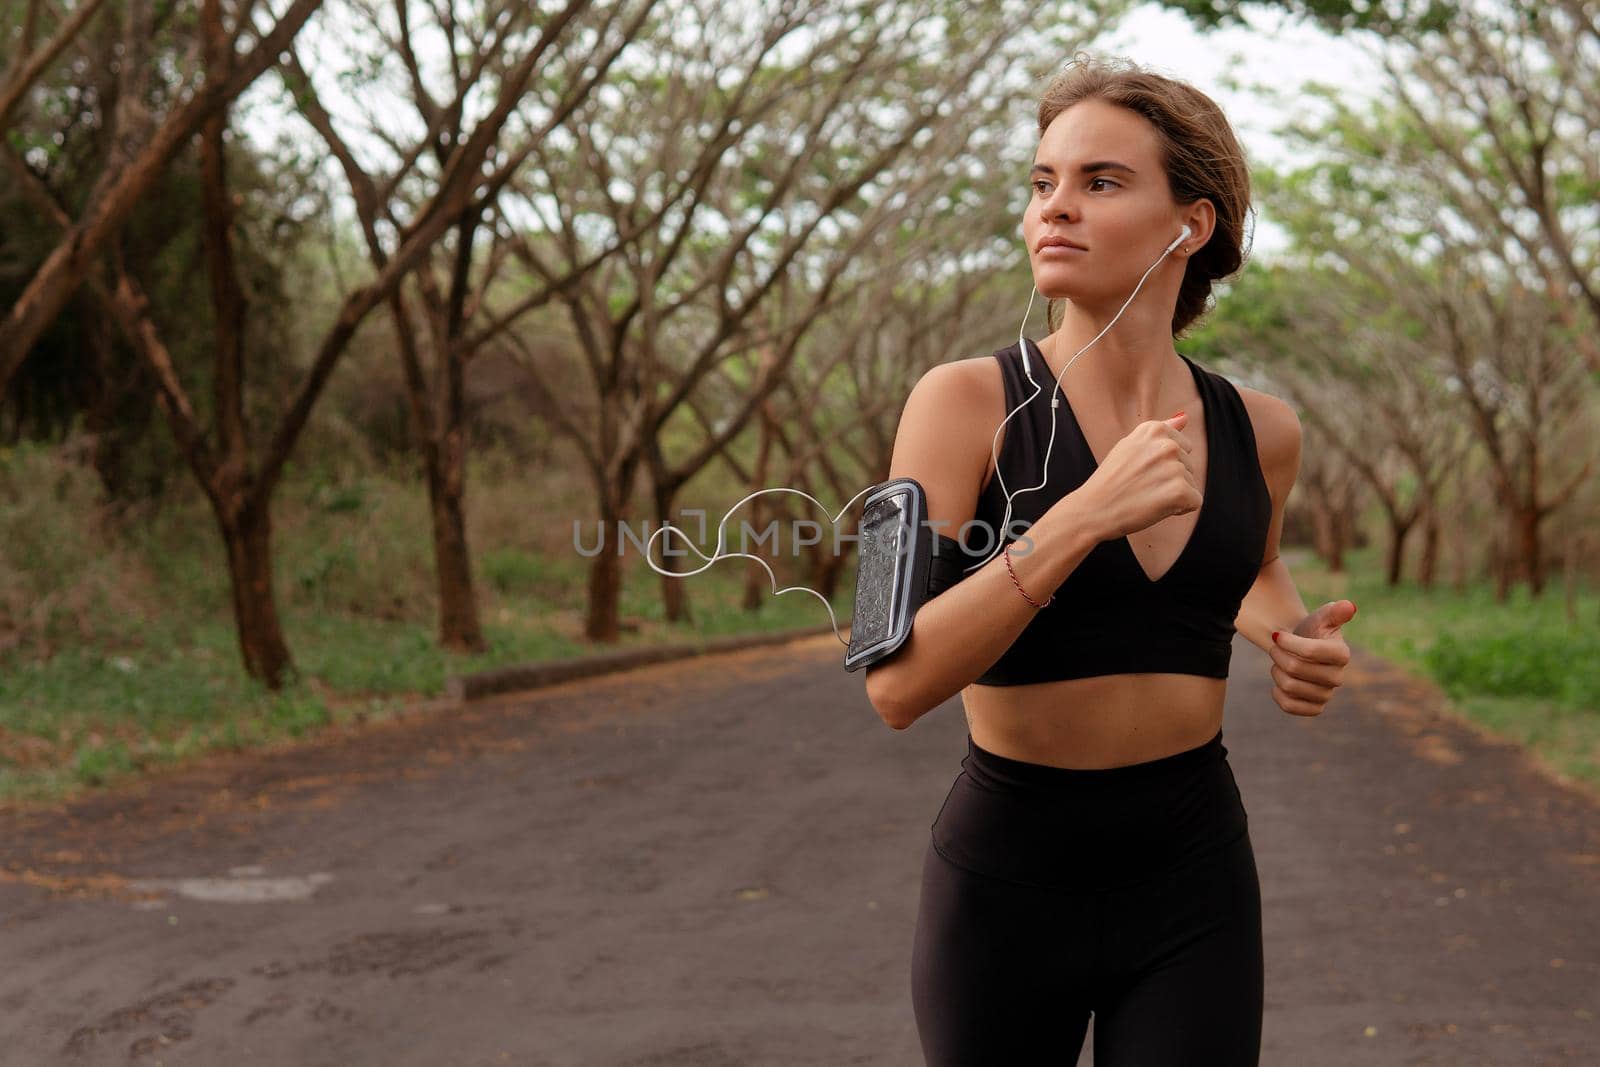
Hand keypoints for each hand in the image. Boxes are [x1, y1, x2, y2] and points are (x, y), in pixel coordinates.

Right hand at [1079, 410, 1200, 540]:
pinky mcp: (1180, 491)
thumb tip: (1184, 418)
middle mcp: (1166, 444)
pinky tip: (1156, 507)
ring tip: (1146, 496)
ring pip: (1191, 484)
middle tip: (1142, 486)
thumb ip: (1161, 432)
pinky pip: (1194, 501)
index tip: (1143, 470)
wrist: (1093, 510)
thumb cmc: (1110, 481)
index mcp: (1154, 430)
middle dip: (1171, 479)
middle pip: (1188, 465)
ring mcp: (1174, 467)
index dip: (1165, 464)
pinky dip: (1179, 509)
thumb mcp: (1130, 446)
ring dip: (1173, 494)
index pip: (1182, 446)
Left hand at [1268, 600, 1355, 716]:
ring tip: (1279, 662)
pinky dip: (1277, 693)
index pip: (1310, 651)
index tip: (1277, 635)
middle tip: (1276, 648)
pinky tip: (1279, 682)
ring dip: (1276, 671)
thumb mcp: (1321, 618)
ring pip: (1288, 686)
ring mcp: (1326, 695)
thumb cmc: (1312, 631)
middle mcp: (1337, 678)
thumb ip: (1334, 612)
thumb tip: (1349, 606)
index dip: (1287, 642)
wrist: (1301, 650)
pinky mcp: (1315, 708)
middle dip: (1277, 655)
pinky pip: (1289, 706)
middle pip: (1294, 668)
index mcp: (1341, 654)